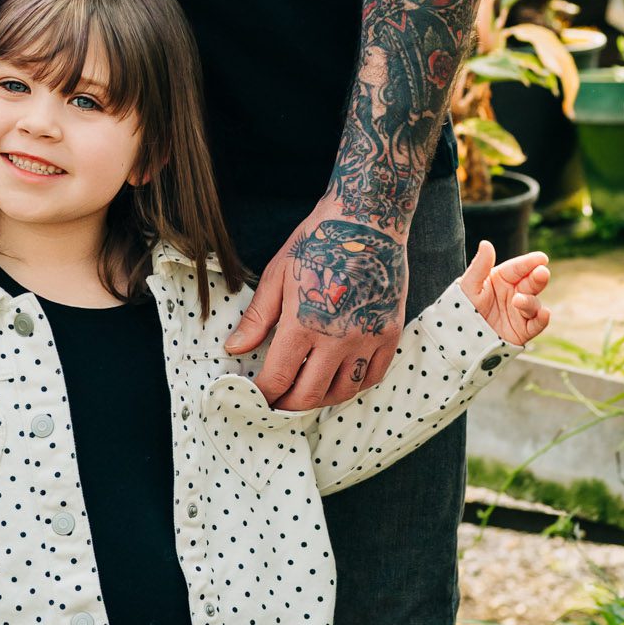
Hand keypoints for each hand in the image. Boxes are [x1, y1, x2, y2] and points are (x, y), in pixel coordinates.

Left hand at [225, 201, 406, 408]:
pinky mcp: (389, 333)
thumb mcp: (278, 275)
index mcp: (304, 323)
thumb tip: (234, 348)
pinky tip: (338, 378)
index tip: (254, 396)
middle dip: (288, 404)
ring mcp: (367, 338)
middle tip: (277, 402)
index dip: (263, 394)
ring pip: (343, 391)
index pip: (278, 378)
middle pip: (310, 394)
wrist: (366, 220)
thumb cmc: (317, 243)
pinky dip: (354, 385)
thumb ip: (257, 318)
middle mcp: (338, 338)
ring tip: (305, 391)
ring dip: (321, 398)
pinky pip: (372, 376)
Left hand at [461, 241, 549, 346]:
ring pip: (533, 303)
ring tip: (518, 301)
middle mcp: (514, 293)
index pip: (518, 268)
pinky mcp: (523, 330)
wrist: (460, 337)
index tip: (542, 258)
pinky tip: (544, 313)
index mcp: (501, 279)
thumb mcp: (469, 285)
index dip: (530, 262)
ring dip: (530, 301)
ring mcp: (519, 312)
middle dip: (538, 277)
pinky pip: (537, 324)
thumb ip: (480, 266)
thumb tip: (486, 243)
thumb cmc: (462, 307)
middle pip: (531, 283)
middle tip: (542, 273)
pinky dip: (542, 319)